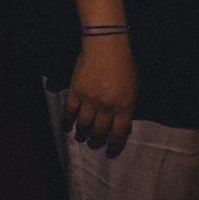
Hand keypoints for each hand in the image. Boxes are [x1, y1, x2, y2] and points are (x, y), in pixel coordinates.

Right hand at [66, 35, 137, 152]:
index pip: (119, 133)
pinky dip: (67, 121)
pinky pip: (70, 111)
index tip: (110, 152)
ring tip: (80, 138)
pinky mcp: (76, 92)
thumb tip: (121, 122)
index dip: (114, 146)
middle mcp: (107, 107)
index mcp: (125, 107)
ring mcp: (90, 101)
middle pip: (100, 131)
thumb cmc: (124, 64)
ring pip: (84, 124)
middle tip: (94, 145)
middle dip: (97, 142)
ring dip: (82, 134)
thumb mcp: (133, 88)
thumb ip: (127, 106)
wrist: (106, 47)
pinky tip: (66, 127)